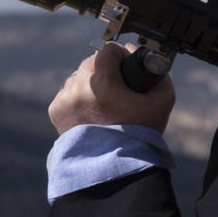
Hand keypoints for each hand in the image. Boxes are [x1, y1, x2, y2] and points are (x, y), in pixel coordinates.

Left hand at [48, 42, 175, 135]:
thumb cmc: (140, 133)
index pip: (108, 50)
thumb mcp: (162, 100)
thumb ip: (158, 72)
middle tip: (116, 88)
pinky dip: (78, 99)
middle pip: (91, 63)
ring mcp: (65, 99)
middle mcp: (79, 86)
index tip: (126, 67)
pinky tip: (91, 112)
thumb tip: (139, 55)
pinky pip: (68, 94)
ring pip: (78, 78)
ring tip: (103, 103)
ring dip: (89, 84)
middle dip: (104, 71)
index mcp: (102, 81)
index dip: (120, 56)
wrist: (114, 167)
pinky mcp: (56, 110)